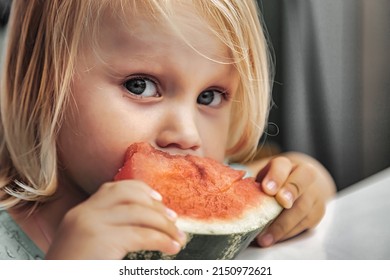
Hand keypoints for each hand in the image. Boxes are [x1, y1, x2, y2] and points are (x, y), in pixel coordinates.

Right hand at [46, 180, 185, 258]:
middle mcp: (84, 213)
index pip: (113, 188)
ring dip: (164, 226)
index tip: (158, 199)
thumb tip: (143, 226)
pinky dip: (162, 240)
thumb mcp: (86, 244)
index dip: (140, 190)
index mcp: (80, 212)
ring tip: (178, 238)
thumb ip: (106, 229)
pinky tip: (171, 247)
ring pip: (140, 213)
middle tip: (173, 219)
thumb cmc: (74, 269)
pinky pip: (142, 235)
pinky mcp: (102, 239)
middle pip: (129, 195)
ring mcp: (91, 224)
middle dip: (156, 206)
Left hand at [253, 153, 335, 246]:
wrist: (300, 185)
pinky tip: (273, 239)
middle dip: (290, 193)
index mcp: (285, 165)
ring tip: (265, 238)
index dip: (276, 177)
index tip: (267, 189)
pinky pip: (305, 223)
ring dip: (284, 224)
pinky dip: (288, 233)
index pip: (282, 166)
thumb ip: (251, 183)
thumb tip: (229, 197)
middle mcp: (303, 176)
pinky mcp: (317, 212)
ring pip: (303, 207)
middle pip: (300, 183)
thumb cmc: (272, 182)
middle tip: (280, 203)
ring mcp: (313, 194)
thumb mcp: (262, 178)